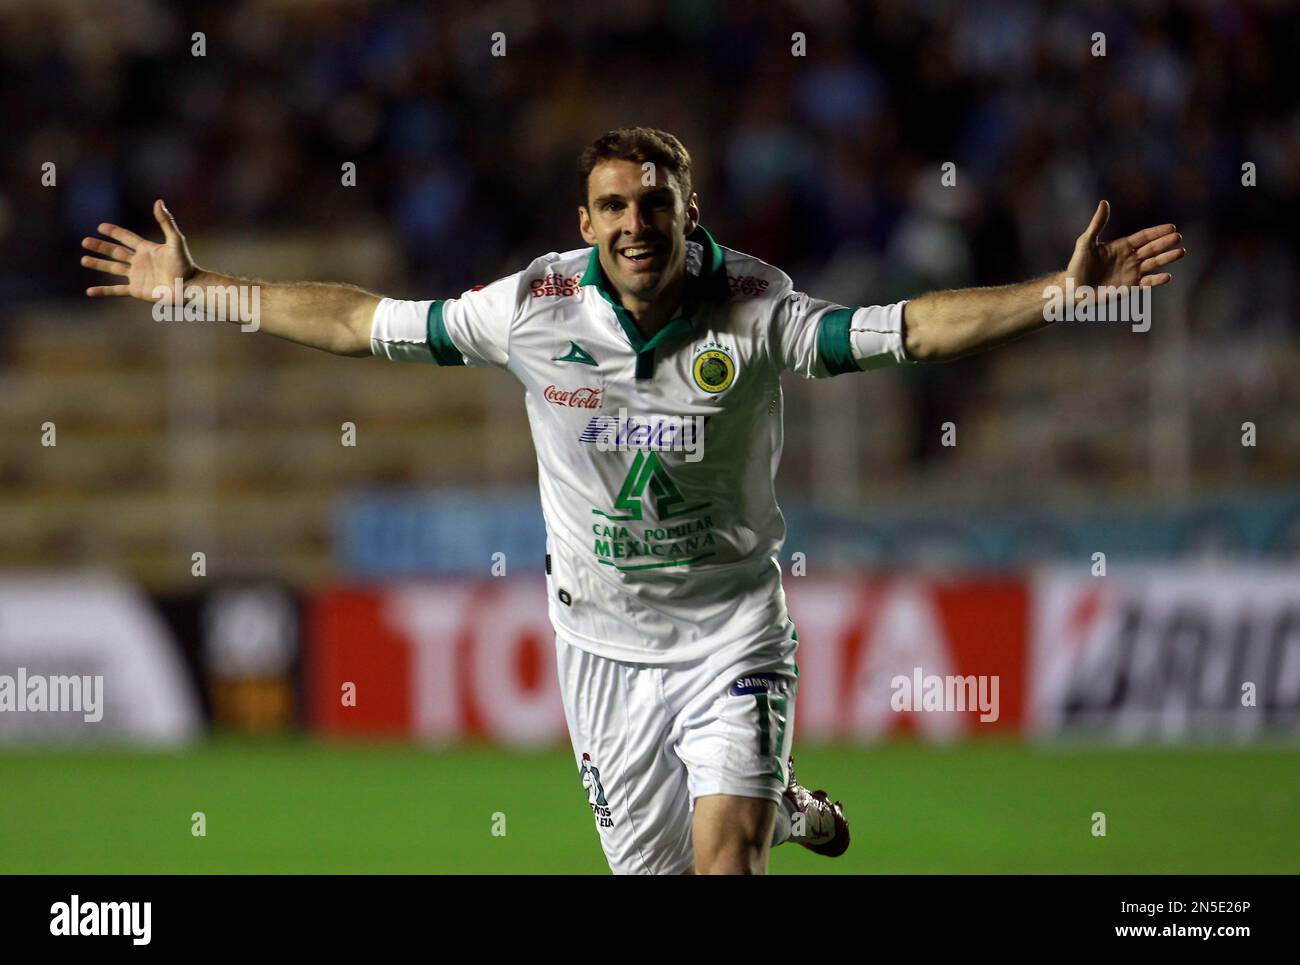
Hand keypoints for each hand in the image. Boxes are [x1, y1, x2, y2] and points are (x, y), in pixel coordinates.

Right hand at [82, 199, 197, 299]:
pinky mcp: (137, 290)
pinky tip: (90, 292)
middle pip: (116, 252)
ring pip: (113, 269)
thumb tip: (158, 201)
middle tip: (85, 241)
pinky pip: (116, 290)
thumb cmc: (185, 265)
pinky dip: (103, 291)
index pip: (126, 238)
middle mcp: (140, 262)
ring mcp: (137, 276)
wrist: (189, 287)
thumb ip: (166, 221)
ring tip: (84, 260)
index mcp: (146, 249)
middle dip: (100, 247)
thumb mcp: (175, 240)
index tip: (100, 227)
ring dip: (98, 264)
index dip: (114, 232)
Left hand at [1065, 200, 1184, 289]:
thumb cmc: (1077, 265)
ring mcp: (1131, 273)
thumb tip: (1104, 202)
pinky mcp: (1130, 287)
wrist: (1073, 289)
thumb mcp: (1086, 242)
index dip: (1157, 232)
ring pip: (1153, 264)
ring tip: (1180, 252)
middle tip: (1178, 237)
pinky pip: (1147, 283)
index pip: (1143, 237)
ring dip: (1167, 258)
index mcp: (1122, 246)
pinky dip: (1157, 280)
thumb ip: (1097, 224)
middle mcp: (1130, 258)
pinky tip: (1167, 276)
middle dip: (1165, 243)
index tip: (1171, 227)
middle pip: (1152, 248)